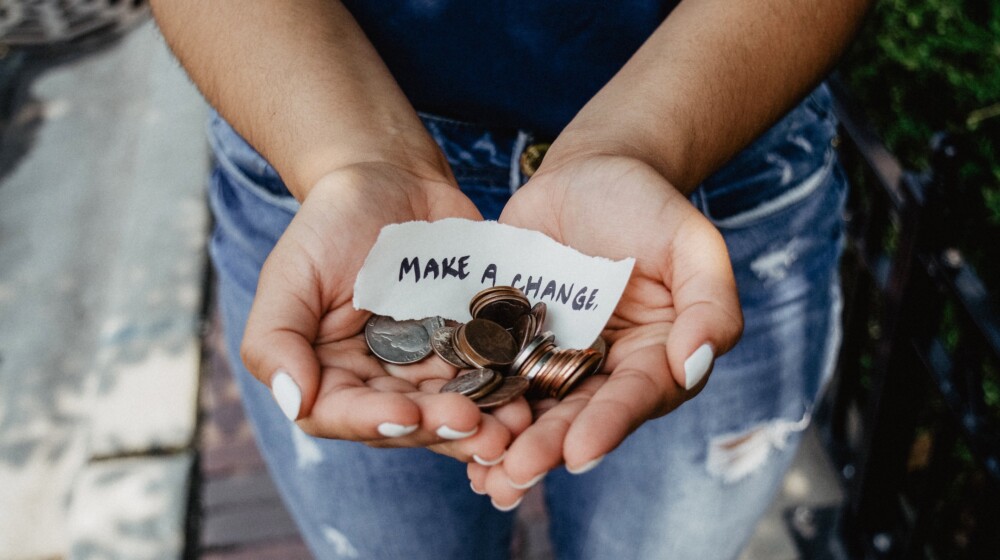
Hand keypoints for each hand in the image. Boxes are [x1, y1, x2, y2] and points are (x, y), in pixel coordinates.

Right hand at [240, 162, 531, 462]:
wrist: (391, 180)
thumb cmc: (330, 224)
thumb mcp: (290, 274)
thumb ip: (275, 339)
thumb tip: (294, 401)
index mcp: (330, 374)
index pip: (343, 414)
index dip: (374, 421)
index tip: (407, 414)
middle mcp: (380, 382)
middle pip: (408, 422)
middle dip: (441, 429)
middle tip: (477, 427)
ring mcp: (429, 368)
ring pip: (454, 410)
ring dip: (485, 425)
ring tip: (513, 427)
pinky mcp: (471, 347)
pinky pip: (491, 377)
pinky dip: (510, 391)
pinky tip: (530, 396)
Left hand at [469, 155, 742, 506]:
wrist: (588, 173)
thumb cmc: (647, 204)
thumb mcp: (691, 242)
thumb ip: (710, 302)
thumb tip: (695, 364)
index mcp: (655, 357)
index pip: (635, 397)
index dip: (609, 425)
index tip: (580, 452)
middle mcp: (604, 370)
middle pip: (577, 416)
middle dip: (548, 447)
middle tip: (516, 473)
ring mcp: (553, 358)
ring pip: (532, 409)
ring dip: (507, 444)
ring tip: (482, 475)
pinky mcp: (510, 341)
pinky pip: (492, 376)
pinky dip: (474, 404)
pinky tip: (449, 430)